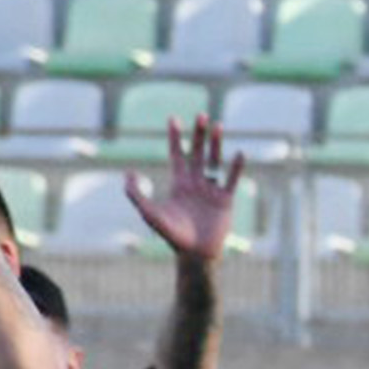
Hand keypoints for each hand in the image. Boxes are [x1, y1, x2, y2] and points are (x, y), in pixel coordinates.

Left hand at [125, 113, 243, 265]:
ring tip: (218, 125)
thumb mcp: (150, 214)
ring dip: (216, 144)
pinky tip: (240, 153)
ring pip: (215, 161)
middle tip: (201, 114)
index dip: (176, 137)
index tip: (174, 118)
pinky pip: (232, 180)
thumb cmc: (172, 236)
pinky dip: (236, 167)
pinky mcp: (225, 201)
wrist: (196, 254)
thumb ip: (137, 194)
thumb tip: (128, 173)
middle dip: (199, 134)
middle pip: (197, 153)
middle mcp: (195, 183)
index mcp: (179, 184)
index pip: (177, 155)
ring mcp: (211, 191)